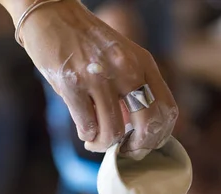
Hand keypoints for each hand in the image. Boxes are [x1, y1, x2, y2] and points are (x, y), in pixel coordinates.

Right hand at [2, 0, 177, 159]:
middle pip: (147, 125)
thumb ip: (135, 87)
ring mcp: (99, 76)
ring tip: (96, 141)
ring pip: (114, 132)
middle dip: (137, 148)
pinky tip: (84, 131)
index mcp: (144, 63)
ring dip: (104, 144)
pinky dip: (87, 135)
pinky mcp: (72, 84)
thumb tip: (139, 130)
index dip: (160, 136)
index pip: (168, 110)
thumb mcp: (123, 57)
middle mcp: (126, 69)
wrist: (52, 14)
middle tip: (124, 151)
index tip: (146, 144)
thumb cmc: (87, 42)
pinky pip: (87, 126)